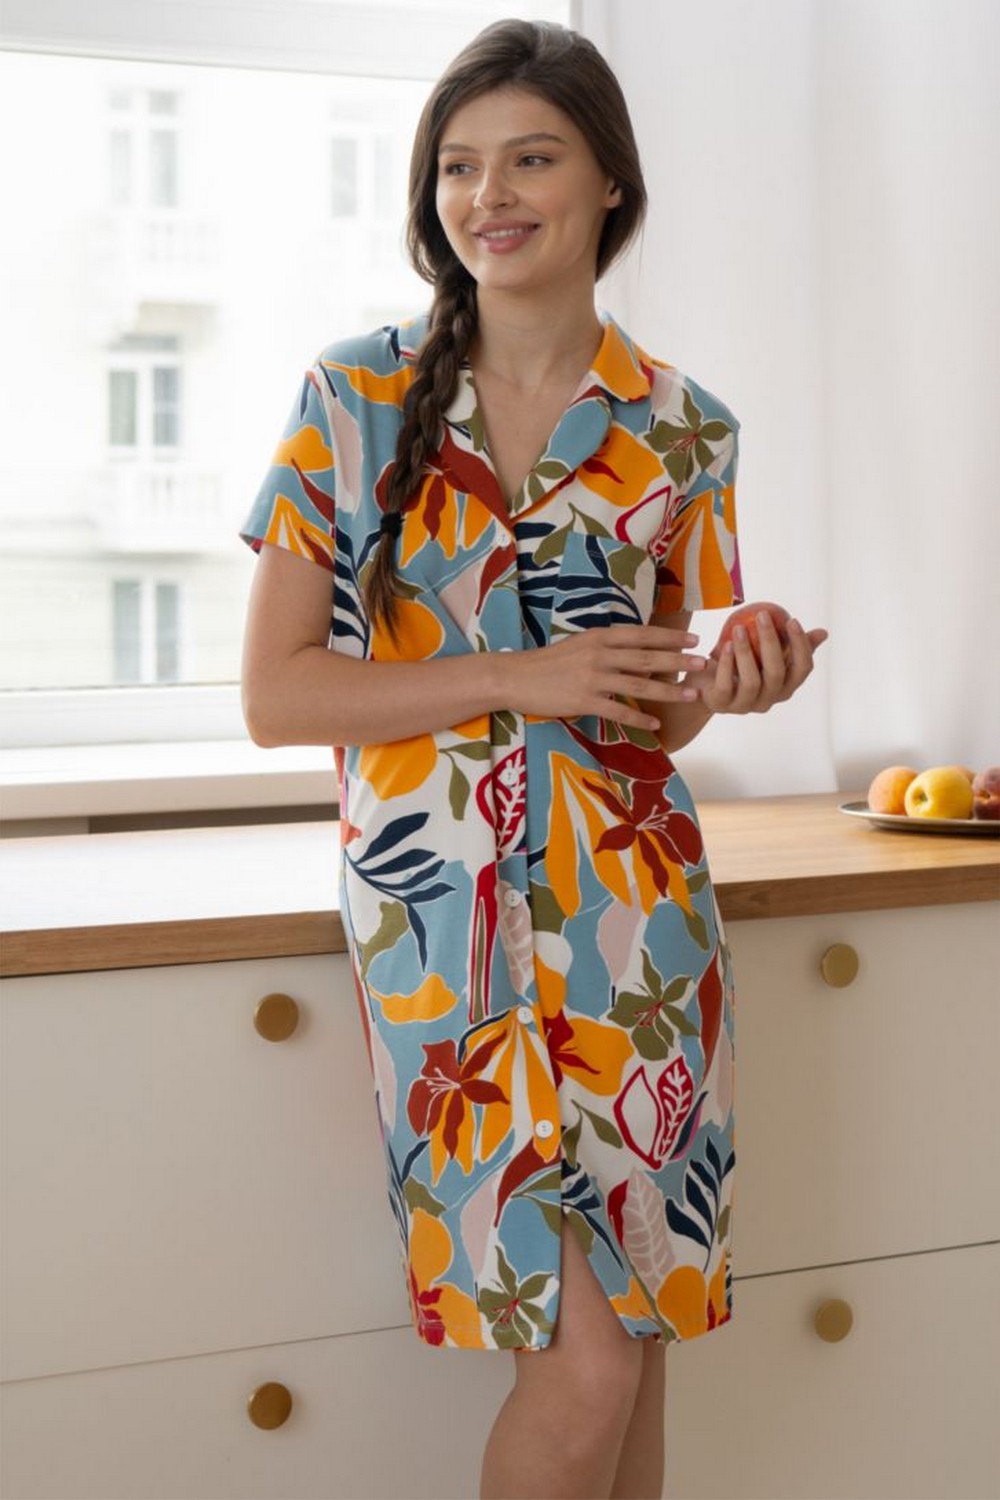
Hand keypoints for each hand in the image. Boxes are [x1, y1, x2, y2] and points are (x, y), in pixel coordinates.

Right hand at [498, 624, 707, 731]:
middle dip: (678, 660)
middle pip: (647, 657)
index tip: (694, 638)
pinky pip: (618, 711)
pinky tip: (655, 725)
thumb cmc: (548, 662)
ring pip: (638, 684)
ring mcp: (592, 678)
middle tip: (704, 663)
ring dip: (668, 690)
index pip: (642, 635)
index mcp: (600, 637)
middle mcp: (599, 654)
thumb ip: (608, 648)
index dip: (670, 636)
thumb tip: (639, 654)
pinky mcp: (583, 701)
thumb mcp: (580, 645)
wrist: (515, 677)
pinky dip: (639, 719)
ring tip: (690, 694)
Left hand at [698, 611, 827, 714]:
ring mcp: (746, 705)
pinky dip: (726, 663)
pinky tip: (725, 644)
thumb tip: (823, 633)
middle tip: (763, 615)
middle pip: (777, 673)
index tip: (792, 620)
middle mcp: (770, 700)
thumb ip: (790, 645)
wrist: (706, 685)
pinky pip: (726, 684)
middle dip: (771, 642)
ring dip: (745, 651)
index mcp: (786, 687)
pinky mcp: (723, 704)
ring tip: (739, 628)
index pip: (803, 669)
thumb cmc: (741, 665)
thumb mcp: (765, 653)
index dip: (801, 645)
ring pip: (752, 680)